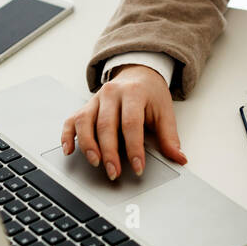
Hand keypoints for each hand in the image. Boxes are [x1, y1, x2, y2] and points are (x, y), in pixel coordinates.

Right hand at [61, 64, 187, 180]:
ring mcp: (96, 99)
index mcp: (134, 93)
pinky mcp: (85, 106)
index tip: (137, 167)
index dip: (134, 148)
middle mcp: (112, 94)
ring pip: (85, 122)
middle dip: (109, 152)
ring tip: (95, 162)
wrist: (139, 73)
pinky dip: (67, 135)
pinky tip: (69, 150)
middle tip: (114, 172)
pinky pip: (71, 120)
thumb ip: (169, 137)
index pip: (131, 123)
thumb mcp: (165, 112)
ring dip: (87, 145)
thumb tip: (179, 158)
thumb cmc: (150, 94)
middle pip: (106, 125)